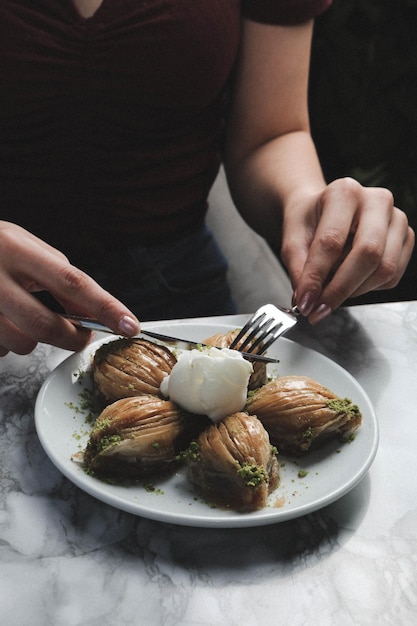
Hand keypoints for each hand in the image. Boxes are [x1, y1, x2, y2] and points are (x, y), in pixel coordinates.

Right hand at [0, 222, 139, 355]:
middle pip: (45, 325)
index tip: (129, 325)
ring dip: (33, 339)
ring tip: (24, 317)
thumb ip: (59, 275)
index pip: (72, 282)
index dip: (105, 306)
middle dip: (72, 338)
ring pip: (20, 343)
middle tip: (82, 336)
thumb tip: (91, 312)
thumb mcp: (25, 247)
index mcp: (15, 249)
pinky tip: (1, 320)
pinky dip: (7, 342)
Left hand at [281, 178, 414, 322]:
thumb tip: (306, 299)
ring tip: (332, 292)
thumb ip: (297, 268)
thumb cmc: (309, 221)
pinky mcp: (406, 238)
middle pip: (368, 254)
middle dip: (341, 289)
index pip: (332, 241)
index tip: (305, 301)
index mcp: (344, 192)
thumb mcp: (292, 239)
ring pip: (384, 269)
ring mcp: (396, 218)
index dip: (317, 276)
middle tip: (319, 308)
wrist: (323, 211)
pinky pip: (392, 276)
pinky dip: (369, 288)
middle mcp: (377, 200)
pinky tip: (351, 280)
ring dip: (355, 291)